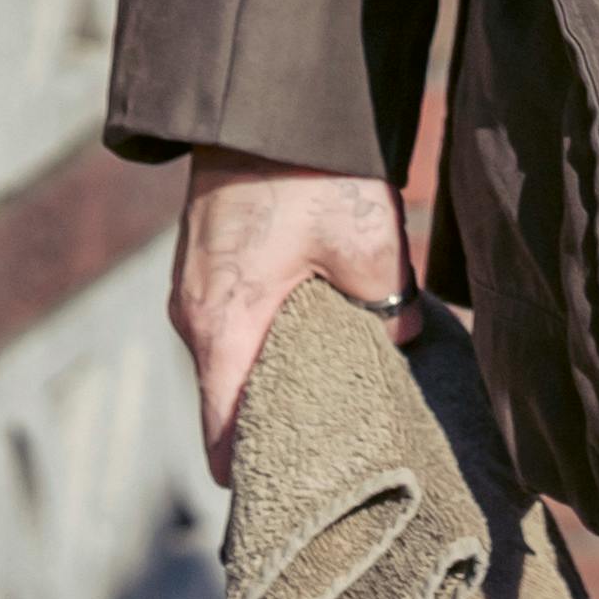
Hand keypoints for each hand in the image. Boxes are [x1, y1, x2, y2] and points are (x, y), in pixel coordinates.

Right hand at [166, 150, 414, 483]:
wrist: (267, 101)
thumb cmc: (313, 175)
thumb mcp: (366, 244)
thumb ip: (384, 306)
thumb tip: (403, 341)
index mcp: (224, 327)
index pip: (222, 432)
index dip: (251, 470)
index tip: (289, 497)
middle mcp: (195, 317)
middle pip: (227, 400)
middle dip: (274, 426)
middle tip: (331, 450)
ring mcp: (195, 289)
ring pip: (233, 358)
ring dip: (275, 375)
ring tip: (335, 392)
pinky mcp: (209, 264)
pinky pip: (235, 322)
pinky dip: (268, 338)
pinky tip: (319, 335)